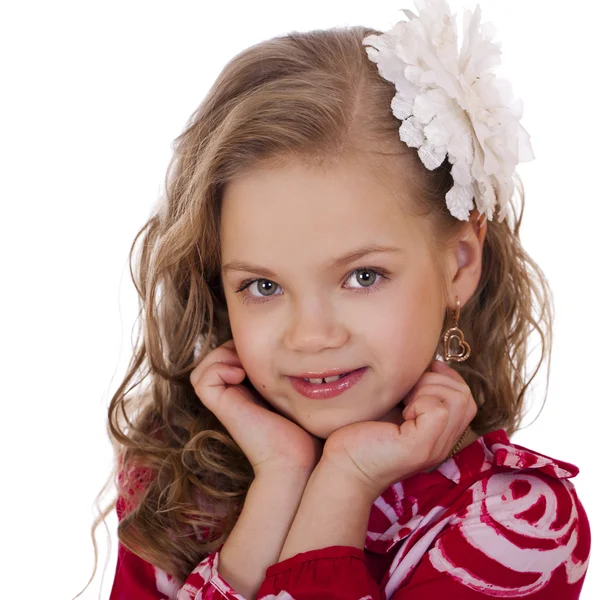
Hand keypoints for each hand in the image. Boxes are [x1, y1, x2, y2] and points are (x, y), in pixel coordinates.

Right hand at [190, 339, 323, 477]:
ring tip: (244, 363)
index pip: (231, 357)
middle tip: (254, 353)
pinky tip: (240, 373)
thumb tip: (301, 354)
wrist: (298, 462)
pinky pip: (202, 381)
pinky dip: (217, 368)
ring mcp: (226, 403)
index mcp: (249, 392)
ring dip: (221, 356)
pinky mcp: (223, 409)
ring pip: (204, 368)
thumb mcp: (299, 395)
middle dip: (232, 347)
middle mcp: (234, 397)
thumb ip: (292, 378)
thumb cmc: (306, 433)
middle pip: (215, 360)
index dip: (242, 346)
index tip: (265, 349)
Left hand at [320, 359, 477, 500]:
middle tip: (407, 393)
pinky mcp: (420, 447)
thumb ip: (414, 392)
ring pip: (458, 399)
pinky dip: (420, 401)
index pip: (465, 397)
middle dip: (436, 380)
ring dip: (429, 389)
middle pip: (466, 396)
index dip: (444, 378)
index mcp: (438, 435)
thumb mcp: (394, 407)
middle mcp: (442, 444)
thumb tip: (426, 362)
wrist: (342, 467)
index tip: (416, 377)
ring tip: (404, 403)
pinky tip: (401, 413)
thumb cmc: (360, 435)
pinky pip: (439, 410)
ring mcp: (434, 448)